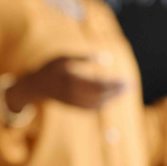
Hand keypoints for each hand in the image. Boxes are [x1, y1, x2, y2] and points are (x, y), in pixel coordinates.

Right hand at [6, 56, 128, 110]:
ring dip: (113, 98)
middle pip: (102, 95)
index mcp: (72, 80)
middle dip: (117, 91)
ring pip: (98, 104)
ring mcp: (74, 102)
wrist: (35, 86)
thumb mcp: (64, 57)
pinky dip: (104, 104)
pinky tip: (112, 98)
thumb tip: (105, 57)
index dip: (114, 84)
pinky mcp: (74, 107)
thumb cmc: (50, 68)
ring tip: (124, 91)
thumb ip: (83, 57)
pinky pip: (92, 108)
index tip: (126, 80)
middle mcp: (74, 94)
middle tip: (131, 85)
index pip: (99, 85)